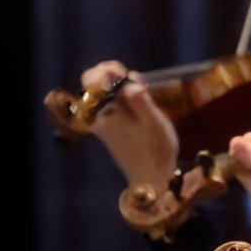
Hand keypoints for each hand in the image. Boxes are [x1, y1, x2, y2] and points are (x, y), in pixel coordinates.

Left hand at [81, 61, 178, 188]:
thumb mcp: (154, 122)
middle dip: (114, 77)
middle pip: (96, 85)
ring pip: (105, 96)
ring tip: (143, 94)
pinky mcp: (110, 133)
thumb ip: (141, 100)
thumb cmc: (156, 150)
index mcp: (108, 112)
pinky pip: (110, 108)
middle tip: (135, 82)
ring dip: (121, 89)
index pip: (93, 79)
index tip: (127, 74)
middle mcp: (100, 117)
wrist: (151, 180)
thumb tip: (129, 82)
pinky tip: (139, 107)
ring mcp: (104, 125)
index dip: (109, 70)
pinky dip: (122, 102)